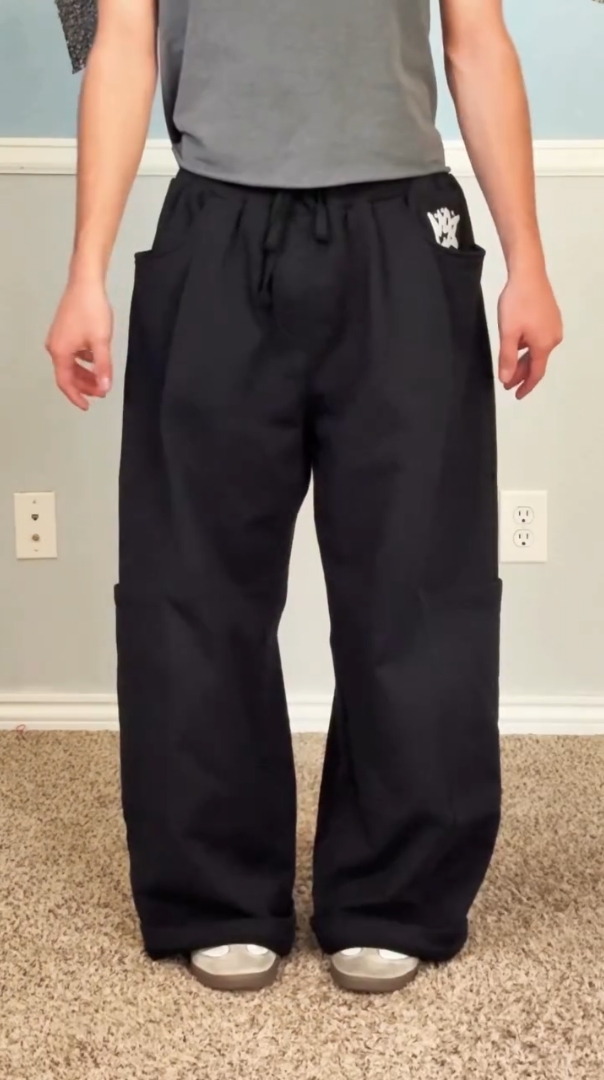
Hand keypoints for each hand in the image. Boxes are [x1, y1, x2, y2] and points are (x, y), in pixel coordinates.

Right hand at [46, 277, 113, 409]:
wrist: (85, 282)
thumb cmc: (92, 310)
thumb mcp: (101, 341)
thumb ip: (103, 366)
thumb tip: (105, 388)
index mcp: (60, 352)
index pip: (65, 382)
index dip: (76, 396)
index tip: (87, 406)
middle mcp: (55, 346)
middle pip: (67, 374)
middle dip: (84, 385)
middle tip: (101, 392)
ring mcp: (58, 338)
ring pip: (70, 364)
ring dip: (84, 374)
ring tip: (100, 379)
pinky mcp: (64, 330)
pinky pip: (72, 353)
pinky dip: (83, 361)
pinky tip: (95, 360)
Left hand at [497, 271, 562, 398]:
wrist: (528, 273)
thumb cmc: (517, 303)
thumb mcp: (508, 333)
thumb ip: (507, 358)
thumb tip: (507, 379)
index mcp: (544, 344)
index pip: (536, 373)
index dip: (526, 386)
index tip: (516, 396)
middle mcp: (553, 338)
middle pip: (537, 362)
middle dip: (521, 374)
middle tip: (506, 383)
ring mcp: (554, 327)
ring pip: (537, 350)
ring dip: (524, 360)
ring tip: (509, 366)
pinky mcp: (551, 317)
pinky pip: (539, 339)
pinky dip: (528, 347)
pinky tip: (517, 346)